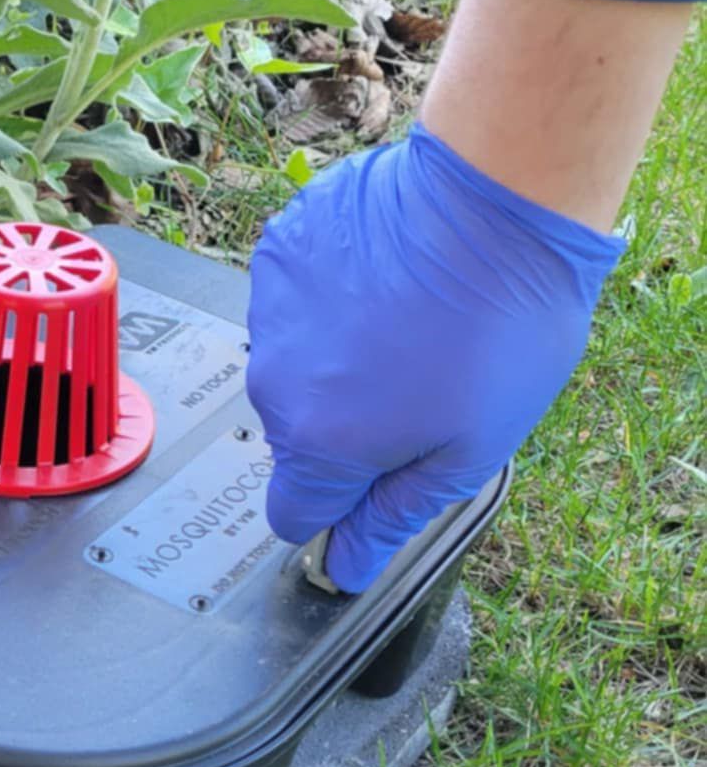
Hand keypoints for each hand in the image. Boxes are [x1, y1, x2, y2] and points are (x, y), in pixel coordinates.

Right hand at [246, 121, 621, 592]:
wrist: (493, 200)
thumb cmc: (499, 328)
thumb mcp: (470, 448)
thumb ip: (395, 513)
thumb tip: (345, 566)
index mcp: (320, 444)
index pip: (293, 513)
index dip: (336, 512)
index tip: (374, 487)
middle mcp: (274, 382)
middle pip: (296, 436)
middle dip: (345, 426)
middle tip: (419, 388)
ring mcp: (268, 311)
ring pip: (293, 364)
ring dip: (334, 359)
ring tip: (407, 323)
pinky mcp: (277, 252)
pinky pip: (292, 300)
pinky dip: (328, 299)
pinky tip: (385, 278)